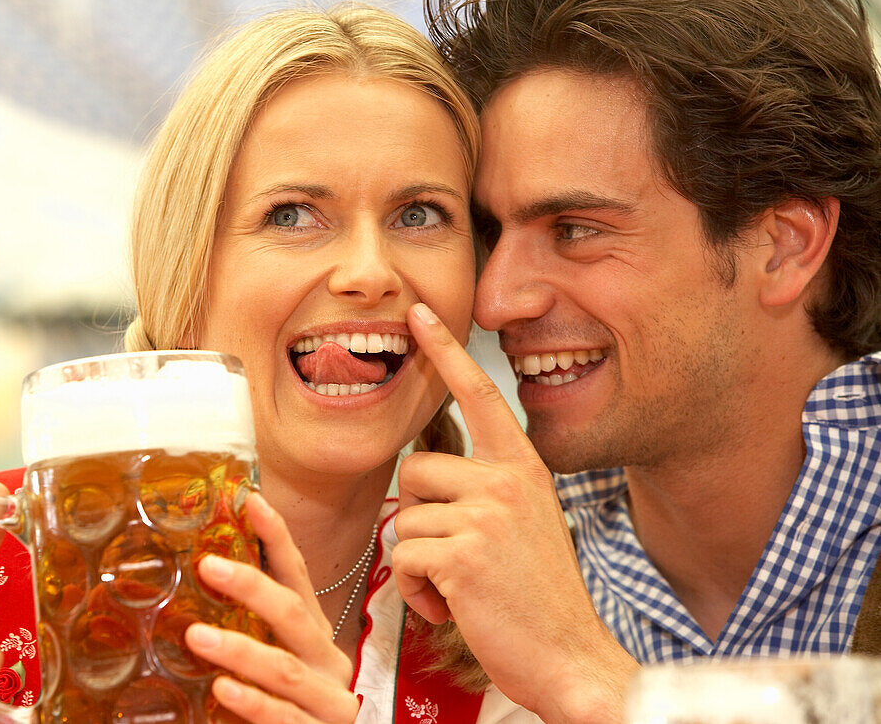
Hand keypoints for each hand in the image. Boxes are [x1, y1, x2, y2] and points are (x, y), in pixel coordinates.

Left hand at [186, 492, 358, 722]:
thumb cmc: (303, 705)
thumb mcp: (284, 660)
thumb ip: (254, 631)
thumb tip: (204, 582)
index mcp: (315, 634)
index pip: (297, 576)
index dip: (276, 537)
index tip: (251, 500)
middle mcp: (327, 659)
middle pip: (294, 613)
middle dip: (252, 585)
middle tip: (208, 565)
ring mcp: (329, 699)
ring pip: (286, 668)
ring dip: (240, 650)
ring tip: (196, 635)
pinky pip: (285, 717)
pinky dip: (253, 702)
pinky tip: (222, 688)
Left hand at [393, 303, 637, 723]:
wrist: (571, 657)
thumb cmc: (538, 596)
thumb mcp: (523, 524)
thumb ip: (484, 491)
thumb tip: (422, 478)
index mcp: (523, 468)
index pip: (478, 395)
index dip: (445, 352)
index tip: (419, 314)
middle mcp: (506, 481)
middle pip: (413, 469)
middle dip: (416, 516)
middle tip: (454, 556)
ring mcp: (486, 515)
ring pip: (402, 520)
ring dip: (418, 564)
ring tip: (460, 588)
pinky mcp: (464, 553)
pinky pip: (403, 560)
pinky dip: (417, 592)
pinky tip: (454, 609)